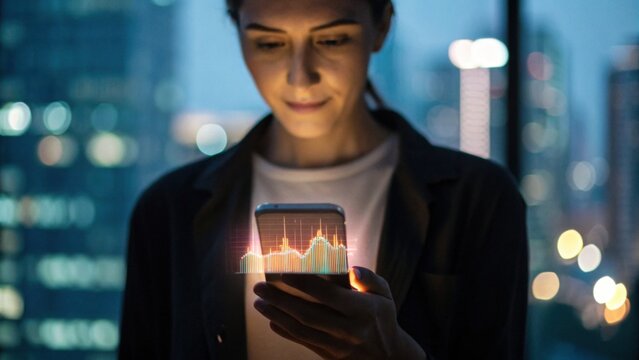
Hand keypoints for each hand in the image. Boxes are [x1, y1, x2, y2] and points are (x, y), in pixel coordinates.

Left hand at [253, 267, 425, 358]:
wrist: (388, 356)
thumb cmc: (382, 317)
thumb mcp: (384, 294)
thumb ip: (368, 279)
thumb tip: (351, 269)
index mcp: (362, 310)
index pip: (328, 295)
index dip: (305, 284)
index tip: (285, 274)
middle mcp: (348, 329)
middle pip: (308, 313)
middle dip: (280, 300)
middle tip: (260, 287)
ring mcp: (337, 345)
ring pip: (301, 330)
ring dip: (277, 315)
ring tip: (259, 303)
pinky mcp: (329, 355)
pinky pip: (303, 342)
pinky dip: (285, 332)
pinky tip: (272, 320)